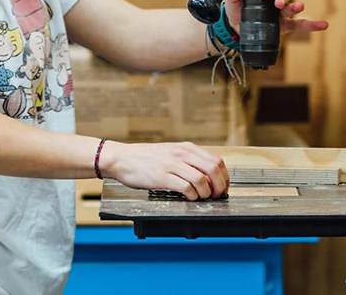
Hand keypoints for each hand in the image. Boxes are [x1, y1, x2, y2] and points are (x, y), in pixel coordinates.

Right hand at [99, 141, 228, 200]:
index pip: (216, 160)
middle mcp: (181, 154)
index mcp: (186, 148)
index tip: (222, 187)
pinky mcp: (162, 177)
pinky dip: (192, 196)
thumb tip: (207, 176)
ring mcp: (172, 165)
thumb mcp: (171, 153)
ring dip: (205, 193)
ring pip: (201, 180)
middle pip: (213, 169)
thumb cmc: (145, 158)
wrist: (122, 158)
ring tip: (201, 198)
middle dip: (219, 186)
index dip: (224, 177)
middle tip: (216, 195)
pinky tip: (189, 198)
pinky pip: (185, 188)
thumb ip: (188, 161)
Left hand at [224, 0, 328, 34]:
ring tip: (299, 6)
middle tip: (276, 2)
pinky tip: (322, 25)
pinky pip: (300, 24)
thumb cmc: (238, 9)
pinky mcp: (285, 25)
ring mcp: (282, 11)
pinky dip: (312, 24)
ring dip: (295, 6)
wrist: (236, 28)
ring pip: (292, 6)